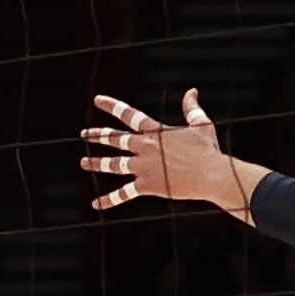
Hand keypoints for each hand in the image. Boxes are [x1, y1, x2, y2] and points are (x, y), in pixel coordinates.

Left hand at [80, 88, 241, 217]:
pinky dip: (109, 199)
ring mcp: (143, 166)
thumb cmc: (208, 150)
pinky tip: (96, 204)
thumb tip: (192, 91)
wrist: (211, 175)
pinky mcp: (146, 185)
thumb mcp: (201, 125)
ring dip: (97, 164)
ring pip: (114, 164)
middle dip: (98, 135)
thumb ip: (192, 108)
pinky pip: (124, 193)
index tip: (97, 100)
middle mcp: (145, 147)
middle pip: (115, 139)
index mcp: (155, 131)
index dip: (112, 106)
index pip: (129, 115)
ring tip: (84, 163)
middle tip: (84, 134)